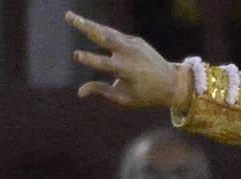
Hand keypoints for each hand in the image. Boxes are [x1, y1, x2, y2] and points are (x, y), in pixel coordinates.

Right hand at [65, 12, 191, 108]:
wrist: (171, 82)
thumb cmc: (144, 95)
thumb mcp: (123, 99)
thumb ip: (101, 92)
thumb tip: (79, 92)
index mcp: (127, 71)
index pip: (104, 64)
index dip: (90, 60)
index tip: (76, 55)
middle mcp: (129, 54)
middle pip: (105, 37)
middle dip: (86, 27)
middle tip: (69, 17)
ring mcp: (133, 44)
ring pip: (108, 32)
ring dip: (90, 24)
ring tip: (72, 17)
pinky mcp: (135, 40)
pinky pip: (115, 36)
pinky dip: (101, 32)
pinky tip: (87, 26)